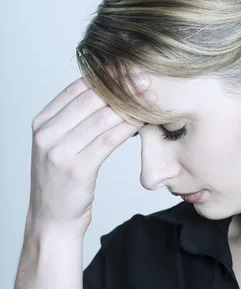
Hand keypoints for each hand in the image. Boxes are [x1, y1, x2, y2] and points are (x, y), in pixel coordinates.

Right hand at [26, 75, 153, 237]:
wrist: (52, 219)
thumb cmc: (62, 181)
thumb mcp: (61, 145)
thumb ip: (77, 120)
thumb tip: (111, 92)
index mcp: (42, 122)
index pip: (77, 88)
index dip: (105, 76)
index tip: (129, 69)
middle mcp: (47, 133)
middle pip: (91, 99)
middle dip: (121, 86)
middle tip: (146, 78)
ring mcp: (59, 151)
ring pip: (102, 117)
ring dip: (130, 104)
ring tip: (150, 96)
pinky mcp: (77, 169)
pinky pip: (109, 139)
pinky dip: (129, 126)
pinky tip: (144, 119)